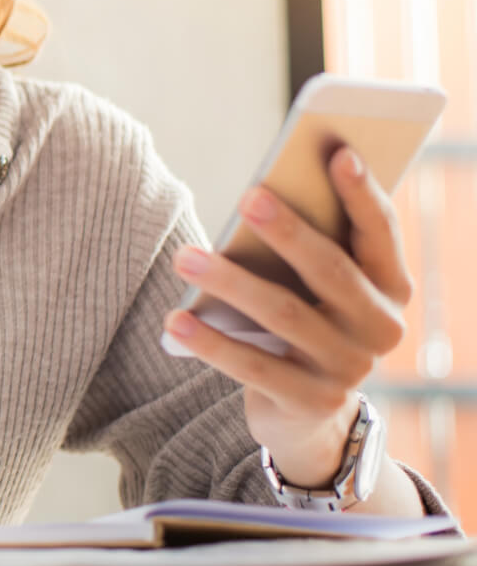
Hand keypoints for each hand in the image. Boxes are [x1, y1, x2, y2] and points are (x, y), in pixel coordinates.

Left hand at [164, 143, 412, 487]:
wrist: (306, 413)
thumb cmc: (303, 319)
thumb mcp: (314, 286)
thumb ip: (308, 245)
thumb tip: (264, 192)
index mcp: (390, 289)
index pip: (381, 235)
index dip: (363, 194)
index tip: (339, 152)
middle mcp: (381, 329)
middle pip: (331, 271)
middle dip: (289, 231)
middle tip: (249, 195)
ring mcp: (348, 369)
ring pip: (284, 315)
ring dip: (230, 281)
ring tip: (183, 255)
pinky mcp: (309, 401)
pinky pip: (253, 366)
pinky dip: (210, 342)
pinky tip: (174, 321)